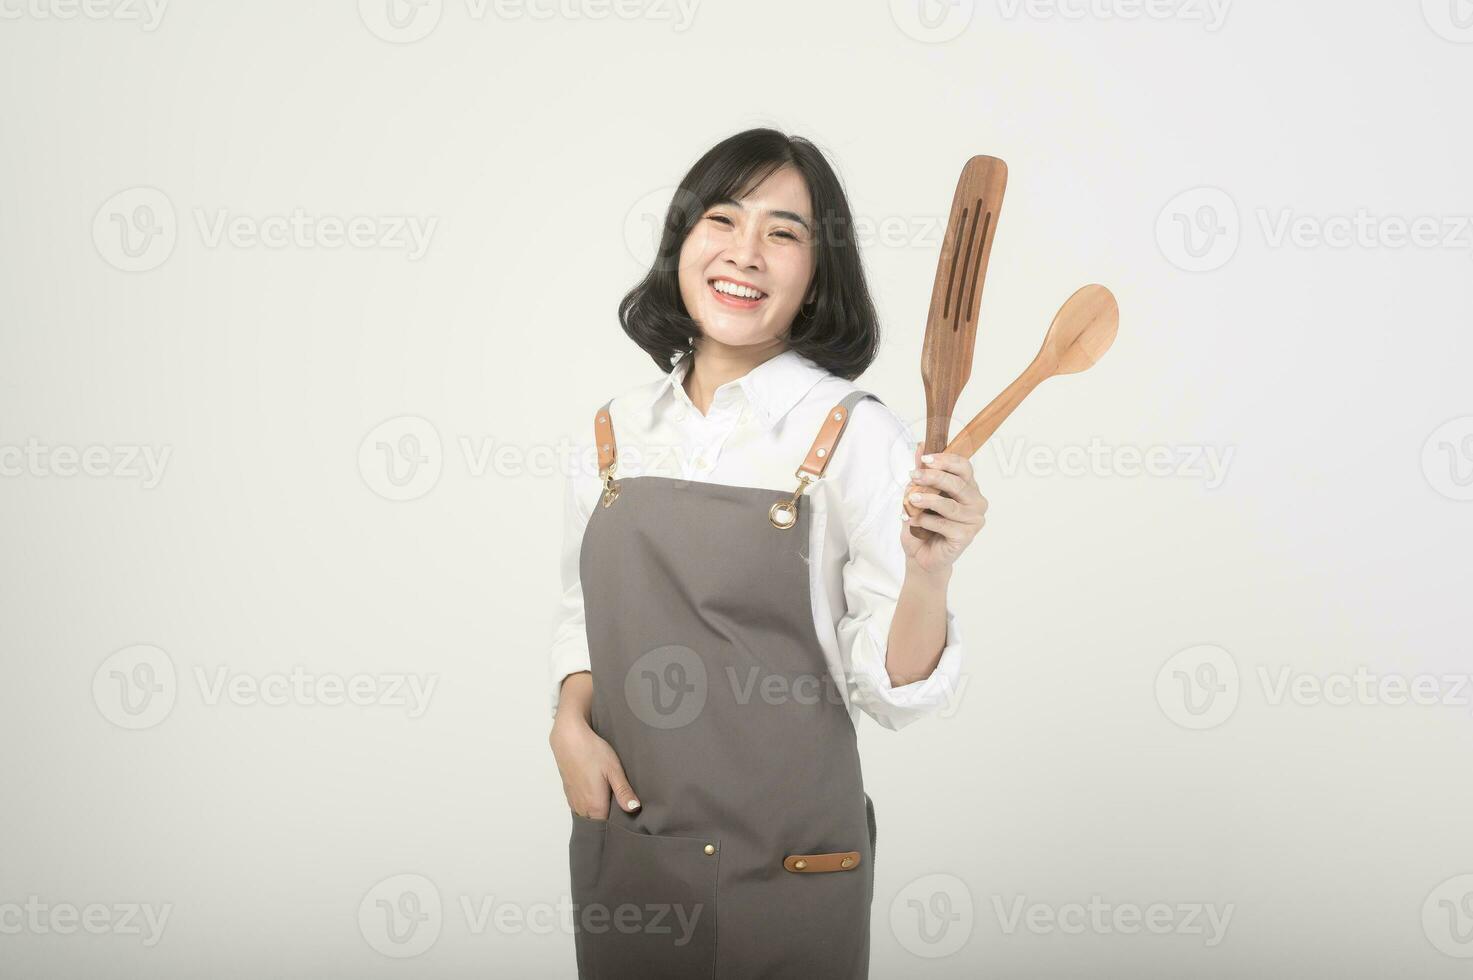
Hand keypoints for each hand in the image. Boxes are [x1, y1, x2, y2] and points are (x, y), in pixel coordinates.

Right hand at [548, 715, 641, 819]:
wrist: (568, 738)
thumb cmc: (593, 752)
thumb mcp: (613, 770)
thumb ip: (623, 791)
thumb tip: (634, 809)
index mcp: (595, 806)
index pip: (606, 828)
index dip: (616, 828)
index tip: (626, 825)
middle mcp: (582, 807)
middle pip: (596, 823)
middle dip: (607, 823)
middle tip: (621, 815)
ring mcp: (574, 800)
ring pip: (587, 816)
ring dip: (597, 814)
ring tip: (611, 806)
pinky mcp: (569, 792)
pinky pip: (580, 807)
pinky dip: (588, 806)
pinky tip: (597, 796)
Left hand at [899, 449, 987, 574]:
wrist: (921, 555)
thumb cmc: (923, 524)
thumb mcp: (918, 494)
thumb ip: (922, 472)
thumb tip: (920, 446)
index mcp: (968, 488)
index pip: (964, 467)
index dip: (945, 460)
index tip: (925, 459)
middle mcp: (976, 502)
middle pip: (958, 483)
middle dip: (933, 477)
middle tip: (913, 475)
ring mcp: (974, 521)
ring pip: (949, 505)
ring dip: (926, 500)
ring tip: (910, 500)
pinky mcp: (966, 537)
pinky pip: (943, 524)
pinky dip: (924, 521)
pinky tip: (913, 521)